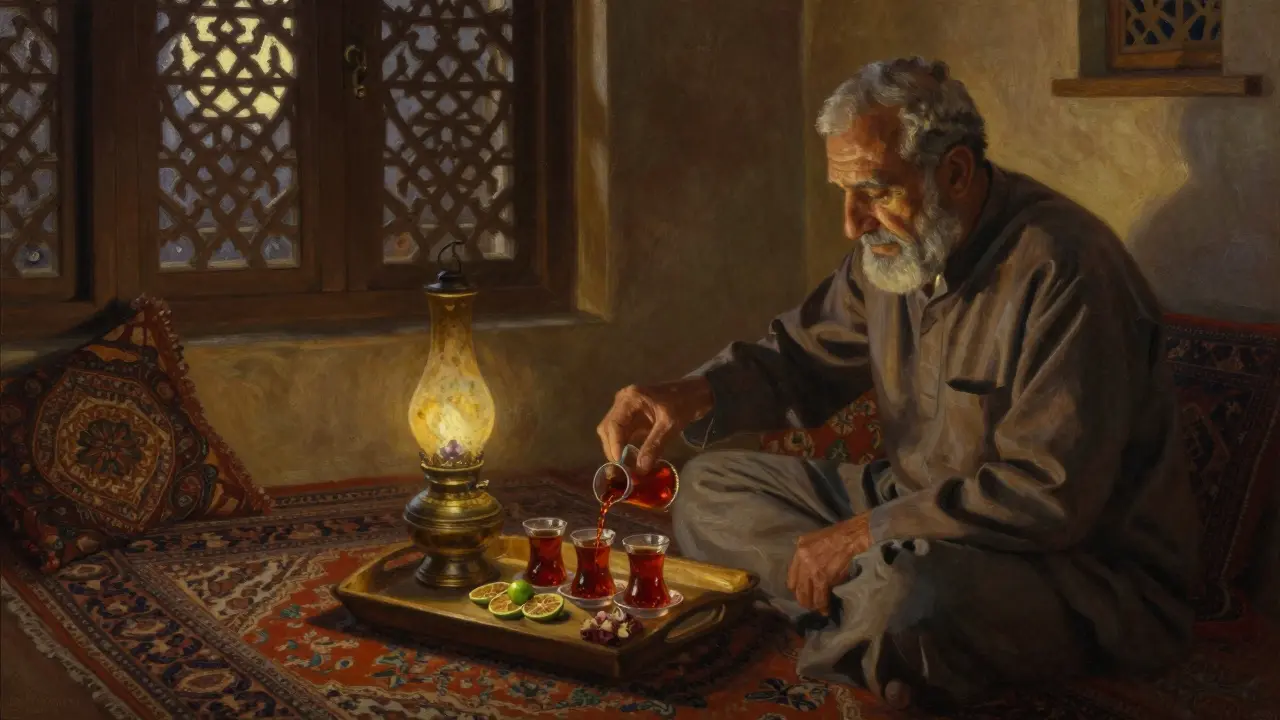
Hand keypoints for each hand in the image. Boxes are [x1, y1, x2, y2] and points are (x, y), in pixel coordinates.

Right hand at [596, 378, 713, 472]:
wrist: (695, 392)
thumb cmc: (684, 403)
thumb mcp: (671, 425)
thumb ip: (654, 446)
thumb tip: (640, 469)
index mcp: (631, 398)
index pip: (614, 424)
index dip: (614, 445)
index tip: (620, 464)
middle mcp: (623, 401)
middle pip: (608, 428)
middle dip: (613, 449)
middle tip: (623, 470)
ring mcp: (626, 408)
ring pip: (612, 432)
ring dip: (616, 449)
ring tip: (626, 467)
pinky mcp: (631, 416)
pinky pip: (622, 433)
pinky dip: (624, 446)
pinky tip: (631, 459)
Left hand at [787, 514, 872, 614]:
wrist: (854, 535)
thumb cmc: (840, 536)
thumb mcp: (816, 540)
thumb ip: (809, 555)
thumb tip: (809, 573)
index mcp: (799, 550)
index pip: (791, 577)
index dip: (797, 589)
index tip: (804, 594)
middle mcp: (802, 560)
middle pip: (798, 588)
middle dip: (804, 600)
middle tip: (811, 606)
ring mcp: (811, 569)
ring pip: (807, 595)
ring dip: (814, 605)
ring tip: (820, 610)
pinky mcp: (823, 577)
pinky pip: (820, 596)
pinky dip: (823, 605)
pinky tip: (826, 609)